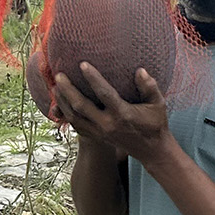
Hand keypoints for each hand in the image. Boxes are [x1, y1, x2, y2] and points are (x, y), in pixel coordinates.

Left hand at [52, 63, 173, 166]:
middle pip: (80, 106)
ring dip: (62, 101)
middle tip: (59, 75)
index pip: (104, 94)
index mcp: (122, 114)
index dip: (92, 78)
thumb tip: (140, 71)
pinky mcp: (96, 137)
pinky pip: (75, 125)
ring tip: (56, 86)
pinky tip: (61, 102)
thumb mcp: (158, 104)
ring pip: (74, 117)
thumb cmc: (155, 124)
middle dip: (68, 89)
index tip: (82, 64)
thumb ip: (150, 87)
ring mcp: (99, 132)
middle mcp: (107, 124)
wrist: (151, 150)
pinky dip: (66, 114)